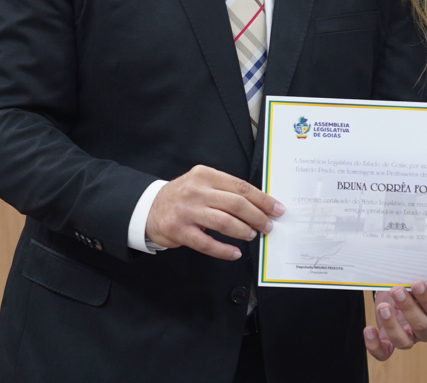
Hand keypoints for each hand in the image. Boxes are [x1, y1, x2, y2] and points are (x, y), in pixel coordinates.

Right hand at [145, 165, 283, 260]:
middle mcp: (196, 191)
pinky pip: (207, 243)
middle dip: (257, 217)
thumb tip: (259, 204)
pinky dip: (224, 250)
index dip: (262, 199)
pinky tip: (234, 252)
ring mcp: (186, 211)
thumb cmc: (182, 197)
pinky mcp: (179, 231)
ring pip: (224, 222)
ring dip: (243, 231)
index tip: (276, 209)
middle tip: (267, 226)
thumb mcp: (202, 183)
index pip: (241, 187)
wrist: (149, 208)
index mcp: (205, 175)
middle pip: (236, 204)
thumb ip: (226, 190)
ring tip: (252, 235)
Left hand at [362, 281, 426, 360]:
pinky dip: (374, 345)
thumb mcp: (419, 280)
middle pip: (422, 327)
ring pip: (403, 341)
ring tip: (383, 307)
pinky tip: (369, 329)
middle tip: (397, 289)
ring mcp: (409, 339)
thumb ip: (421, 280)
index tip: (417, 283)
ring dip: (392, 324)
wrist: (399, 290)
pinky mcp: (391, 343)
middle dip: (408, 307)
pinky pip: (384, 353)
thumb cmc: (414, 285)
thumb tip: (414, 273)